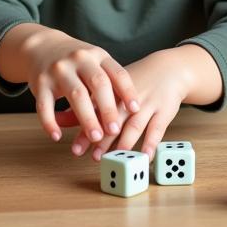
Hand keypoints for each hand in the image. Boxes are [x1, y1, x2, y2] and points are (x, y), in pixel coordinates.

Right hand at [7, 26, 138, 146]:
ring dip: (87, 118)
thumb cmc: (76, 60)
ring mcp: (59, 70)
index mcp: (97, 55)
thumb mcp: (95, 61)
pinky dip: (50, 122)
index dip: (127, 91)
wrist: (42, 46)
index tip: (135, 109)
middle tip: (115, 130)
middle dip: (108, 108)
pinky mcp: (40, 82)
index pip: (116, 72)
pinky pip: (44, 106)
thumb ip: (110, 80)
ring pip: (75, 95)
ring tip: (96, 137)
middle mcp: (79, 59)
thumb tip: (132, 111)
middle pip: (97, 84)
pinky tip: (57, 136)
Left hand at [70, 49, 192, 160]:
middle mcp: (129, 95)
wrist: (168, 69)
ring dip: (123, 142)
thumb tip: (58, 118)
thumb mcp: (110, 86)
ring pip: (134, 123)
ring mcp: (148, 102)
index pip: (96, 108)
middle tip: (93, 156)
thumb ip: (86, 102)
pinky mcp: (164, 109)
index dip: (86, 128)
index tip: (75, 148)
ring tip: (113, 158)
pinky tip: (145, 156)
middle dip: (103, 138)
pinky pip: (158, 128)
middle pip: (114, 116)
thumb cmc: (134, 81)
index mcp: (113, 87)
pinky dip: (151, 142)